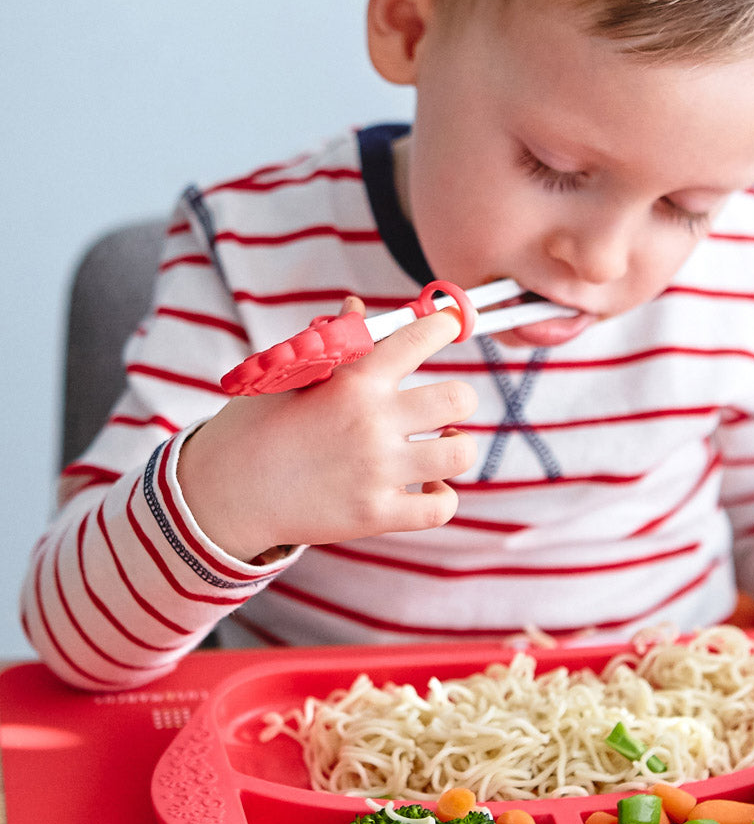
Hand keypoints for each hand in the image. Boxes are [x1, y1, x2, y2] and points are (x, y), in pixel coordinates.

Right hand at [178, 301, 477, 560]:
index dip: (443, 325)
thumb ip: (331, 343)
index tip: (448, 324)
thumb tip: (357, 308)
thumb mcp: (284, 375)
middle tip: (444, 404)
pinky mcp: (376, 515)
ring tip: (439, 443)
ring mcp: (378, 472)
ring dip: (455, 445)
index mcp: (352, 381)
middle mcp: (373, 423)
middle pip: (459, 397)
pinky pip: (440, 507)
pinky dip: (441, 496)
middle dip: (459, 396)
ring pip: (460, 453)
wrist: (223, 495)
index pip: (418, 338)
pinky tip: (426, 484)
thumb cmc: (254, 428)